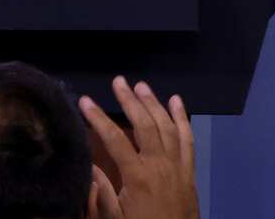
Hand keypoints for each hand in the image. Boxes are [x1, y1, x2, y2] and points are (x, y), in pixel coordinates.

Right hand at [81, 77, 198, 218]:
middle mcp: (160, 166)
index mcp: (138, 176)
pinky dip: (182, 118)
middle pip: (145, 125)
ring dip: (154, 103)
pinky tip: (176, 101)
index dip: (98, 118)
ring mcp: (178, 167)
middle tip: (118, 81)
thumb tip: (90, 166)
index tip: (84, 100)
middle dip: (130, 100)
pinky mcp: (189, 172)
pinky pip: (188, 139)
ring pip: (167, 127)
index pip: (115, 139)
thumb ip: (101, 194)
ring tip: (141, 86)